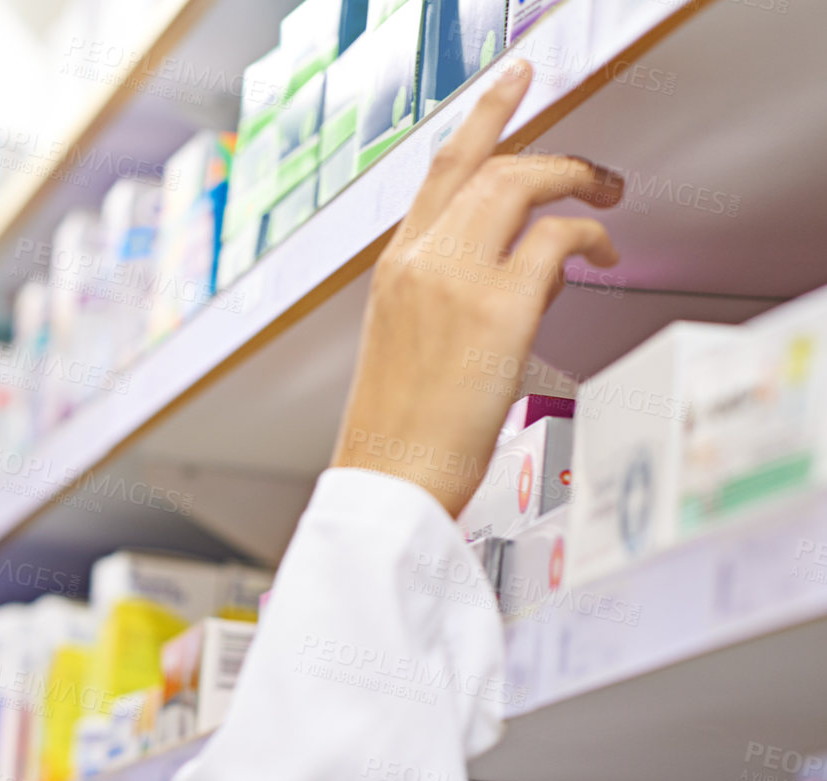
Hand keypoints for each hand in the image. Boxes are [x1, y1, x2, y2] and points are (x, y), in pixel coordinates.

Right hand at [329, 58, 623, 517]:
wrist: (386, 482)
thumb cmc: (398, 434)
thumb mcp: (411, 348)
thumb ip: (458, 297)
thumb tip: (531, 272)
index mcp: (393, 269)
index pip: (439, 172)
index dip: (481, 120)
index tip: (508, 89)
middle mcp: (418, 261)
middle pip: (487, 164)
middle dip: (548, 148)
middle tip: (588, 168)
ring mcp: (455, 280)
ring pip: (521, 183)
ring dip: (575, 180)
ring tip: (604, 198)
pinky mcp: (497, 310)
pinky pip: (558, 241)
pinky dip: (590, 238)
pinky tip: (603, 257)